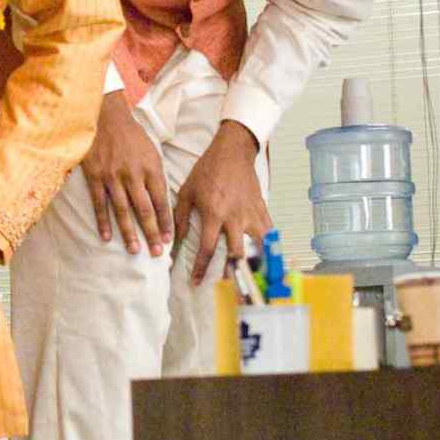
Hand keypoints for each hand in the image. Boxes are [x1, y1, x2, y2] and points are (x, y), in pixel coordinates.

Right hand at [82, 91, 169, 253]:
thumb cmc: (132, 137)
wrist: (106, 118)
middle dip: (152, 233)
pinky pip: (100, 203)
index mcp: (151, 168)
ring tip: (134, 250)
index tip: (169, 240)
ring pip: (123, 210)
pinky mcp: (95, 177)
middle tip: (156, 254)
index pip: (161, 200)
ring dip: (129, 232)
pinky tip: (107, 237)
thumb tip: (163, 202)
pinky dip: (103, 221)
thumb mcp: (152, 152)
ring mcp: (113, 177)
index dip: (166, 222)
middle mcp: (133, 174)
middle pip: (144, 209)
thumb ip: (156, 177)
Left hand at [173, 121, 271, 285]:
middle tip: (227, 286)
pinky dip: (268, 246)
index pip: (207, 249)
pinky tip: (265, 257)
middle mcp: (234, 218)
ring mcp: (251, 214)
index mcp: (214, 214)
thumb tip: (171, 240)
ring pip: (258, 246)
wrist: (233, 152)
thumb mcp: (187, 192)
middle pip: (236, 254)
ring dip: (255, 263)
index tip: (196, 281)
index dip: (200, 268)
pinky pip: (269, 232)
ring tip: (251, 277)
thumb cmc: (208, 170)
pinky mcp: (262, 209)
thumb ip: (179, 218)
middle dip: (232, 273)